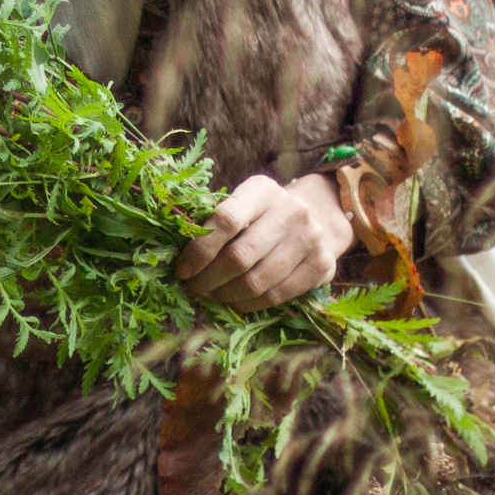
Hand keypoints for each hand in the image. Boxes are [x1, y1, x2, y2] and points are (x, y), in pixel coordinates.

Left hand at [173, 173, 354, 309]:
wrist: (319, 220)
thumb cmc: (262, 216)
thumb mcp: (242, 205)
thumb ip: (213, 222)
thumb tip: (172, 252)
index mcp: (263, 190)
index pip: (225, 220)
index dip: (199, 250)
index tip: (181, 270)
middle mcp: (291, 210)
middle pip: (239, 257)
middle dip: (208, 279)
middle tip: (192, 288)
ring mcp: (311, 239)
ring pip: (256, 282)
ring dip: (225, 295)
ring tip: (210, 296)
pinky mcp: (322, 266)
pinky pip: (275, 296)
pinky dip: (248, 304)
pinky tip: (233, 301)